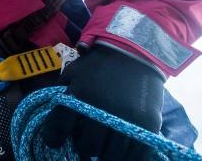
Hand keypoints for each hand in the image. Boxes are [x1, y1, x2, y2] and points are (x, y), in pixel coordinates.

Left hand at [42, 45, 163, 159]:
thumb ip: (62, 95)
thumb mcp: (73, 73)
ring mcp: (127, 119)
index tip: (55, 142)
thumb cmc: (98, 65)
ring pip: (111, 155)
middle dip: (83, 146)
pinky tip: (121, 149)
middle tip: (85, 141)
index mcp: (80, 96)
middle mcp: (102, 110)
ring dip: (104, 152)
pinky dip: (126, 156)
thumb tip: (56, 121)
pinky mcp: (148, 125)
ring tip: (104, 144)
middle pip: (87, 147)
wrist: (134, 52)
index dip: (53, 138)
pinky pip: (136, 154)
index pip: (59, 128)